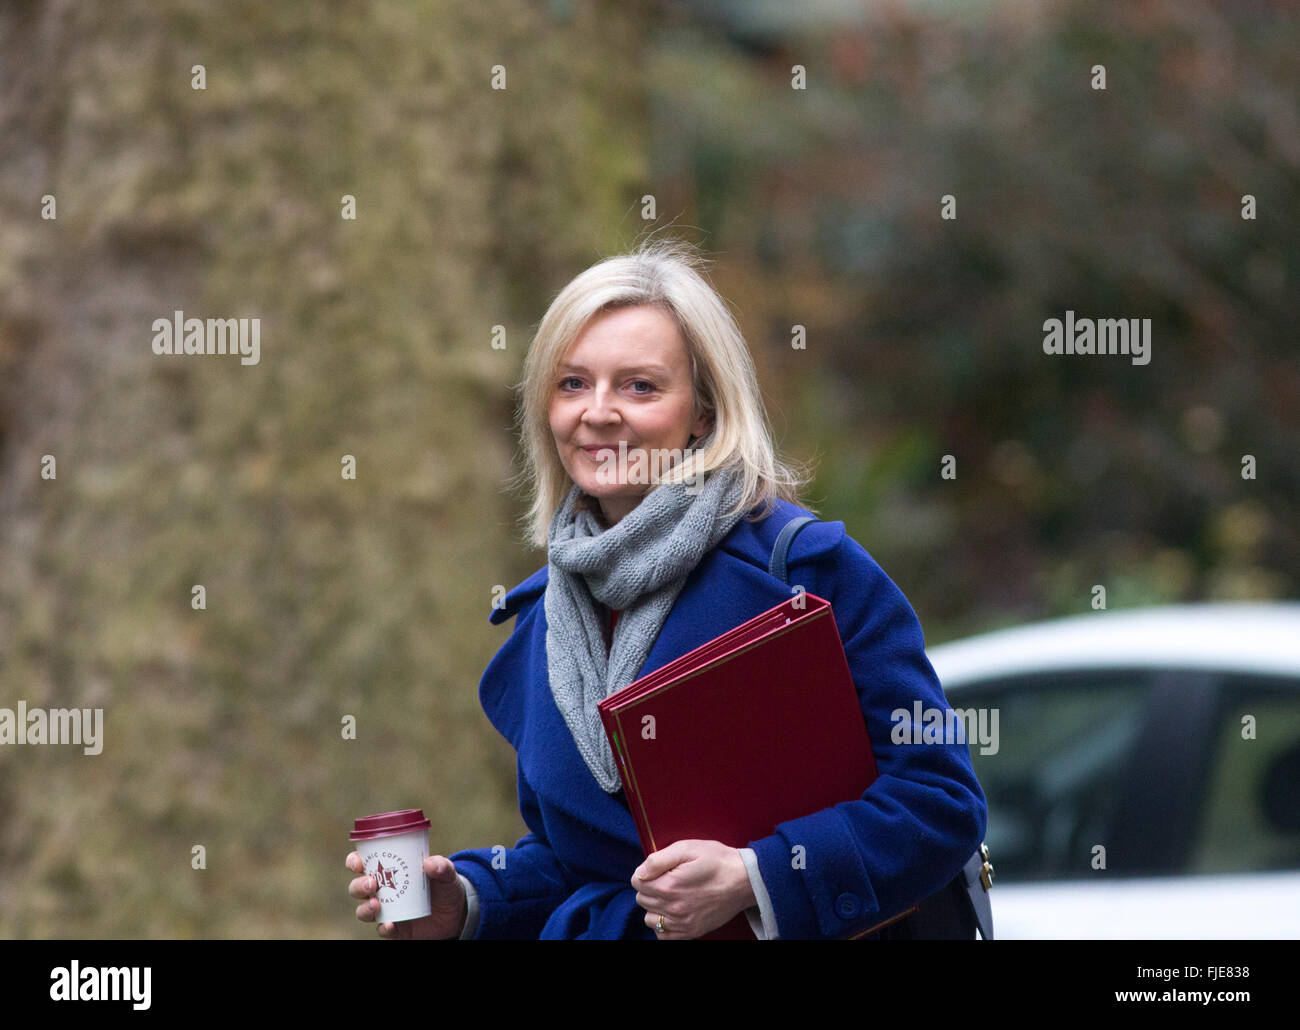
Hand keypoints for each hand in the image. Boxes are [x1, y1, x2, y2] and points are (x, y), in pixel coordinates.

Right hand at [347, 851, 467, 938]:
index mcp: (388, 870)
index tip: (358, 862)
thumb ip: (441, 866)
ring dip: (365, 908)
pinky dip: (384, 928)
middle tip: (372, 883)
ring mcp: (386, 911)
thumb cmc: (444, 886)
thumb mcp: (446, 873)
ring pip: (363, 911)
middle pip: (357, 888)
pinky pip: (383, 930)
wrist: (456, 913)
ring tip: (375, 904)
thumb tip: (430, 863)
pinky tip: (391, 924)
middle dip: (359, 885)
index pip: (363, 864)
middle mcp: (382, 891)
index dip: (354, 862)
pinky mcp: (395, 929)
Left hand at [631, 840, 754, 939]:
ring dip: (654, 906)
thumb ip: (658, 859)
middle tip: (667, 878)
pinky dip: (663, 925)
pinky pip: (663, 936)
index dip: (645, 872)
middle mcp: (673, 908)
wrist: (745, 880)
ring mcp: (683, 923)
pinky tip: (672, 912)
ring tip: (670, 895)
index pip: (637, 882)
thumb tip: (640, 872)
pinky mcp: (692, 932)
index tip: (659, 868)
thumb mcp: (687, 848)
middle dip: (649, 887)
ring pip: (650, 918)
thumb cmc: (717, 860)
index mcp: (669, 885)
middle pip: (642, 899)